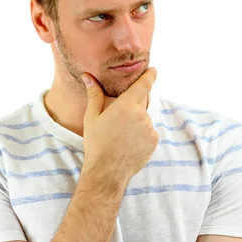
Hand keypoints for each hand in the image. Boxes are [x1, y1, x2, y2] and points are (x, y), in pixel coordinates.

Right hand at [81, 67, 158, 187]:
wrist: (107, 171)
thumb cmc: (96, 143)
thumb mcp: (92, 117)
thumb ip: (94, 94)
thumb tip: (88, 76)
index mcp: (126, 106)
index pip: (143, 84)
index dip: (149, 75)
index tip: (153, 70)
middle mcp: (141, 115)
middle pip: (142, 102)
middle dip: (133, 105)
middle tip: (120, 118)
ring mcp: (149, 128)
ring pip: (144, 119)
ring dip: (136, 122)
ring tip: (121, 136)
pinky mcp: (153, 140)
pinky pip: (149, 132)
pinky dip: (141, 134)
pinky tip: (128, 143)